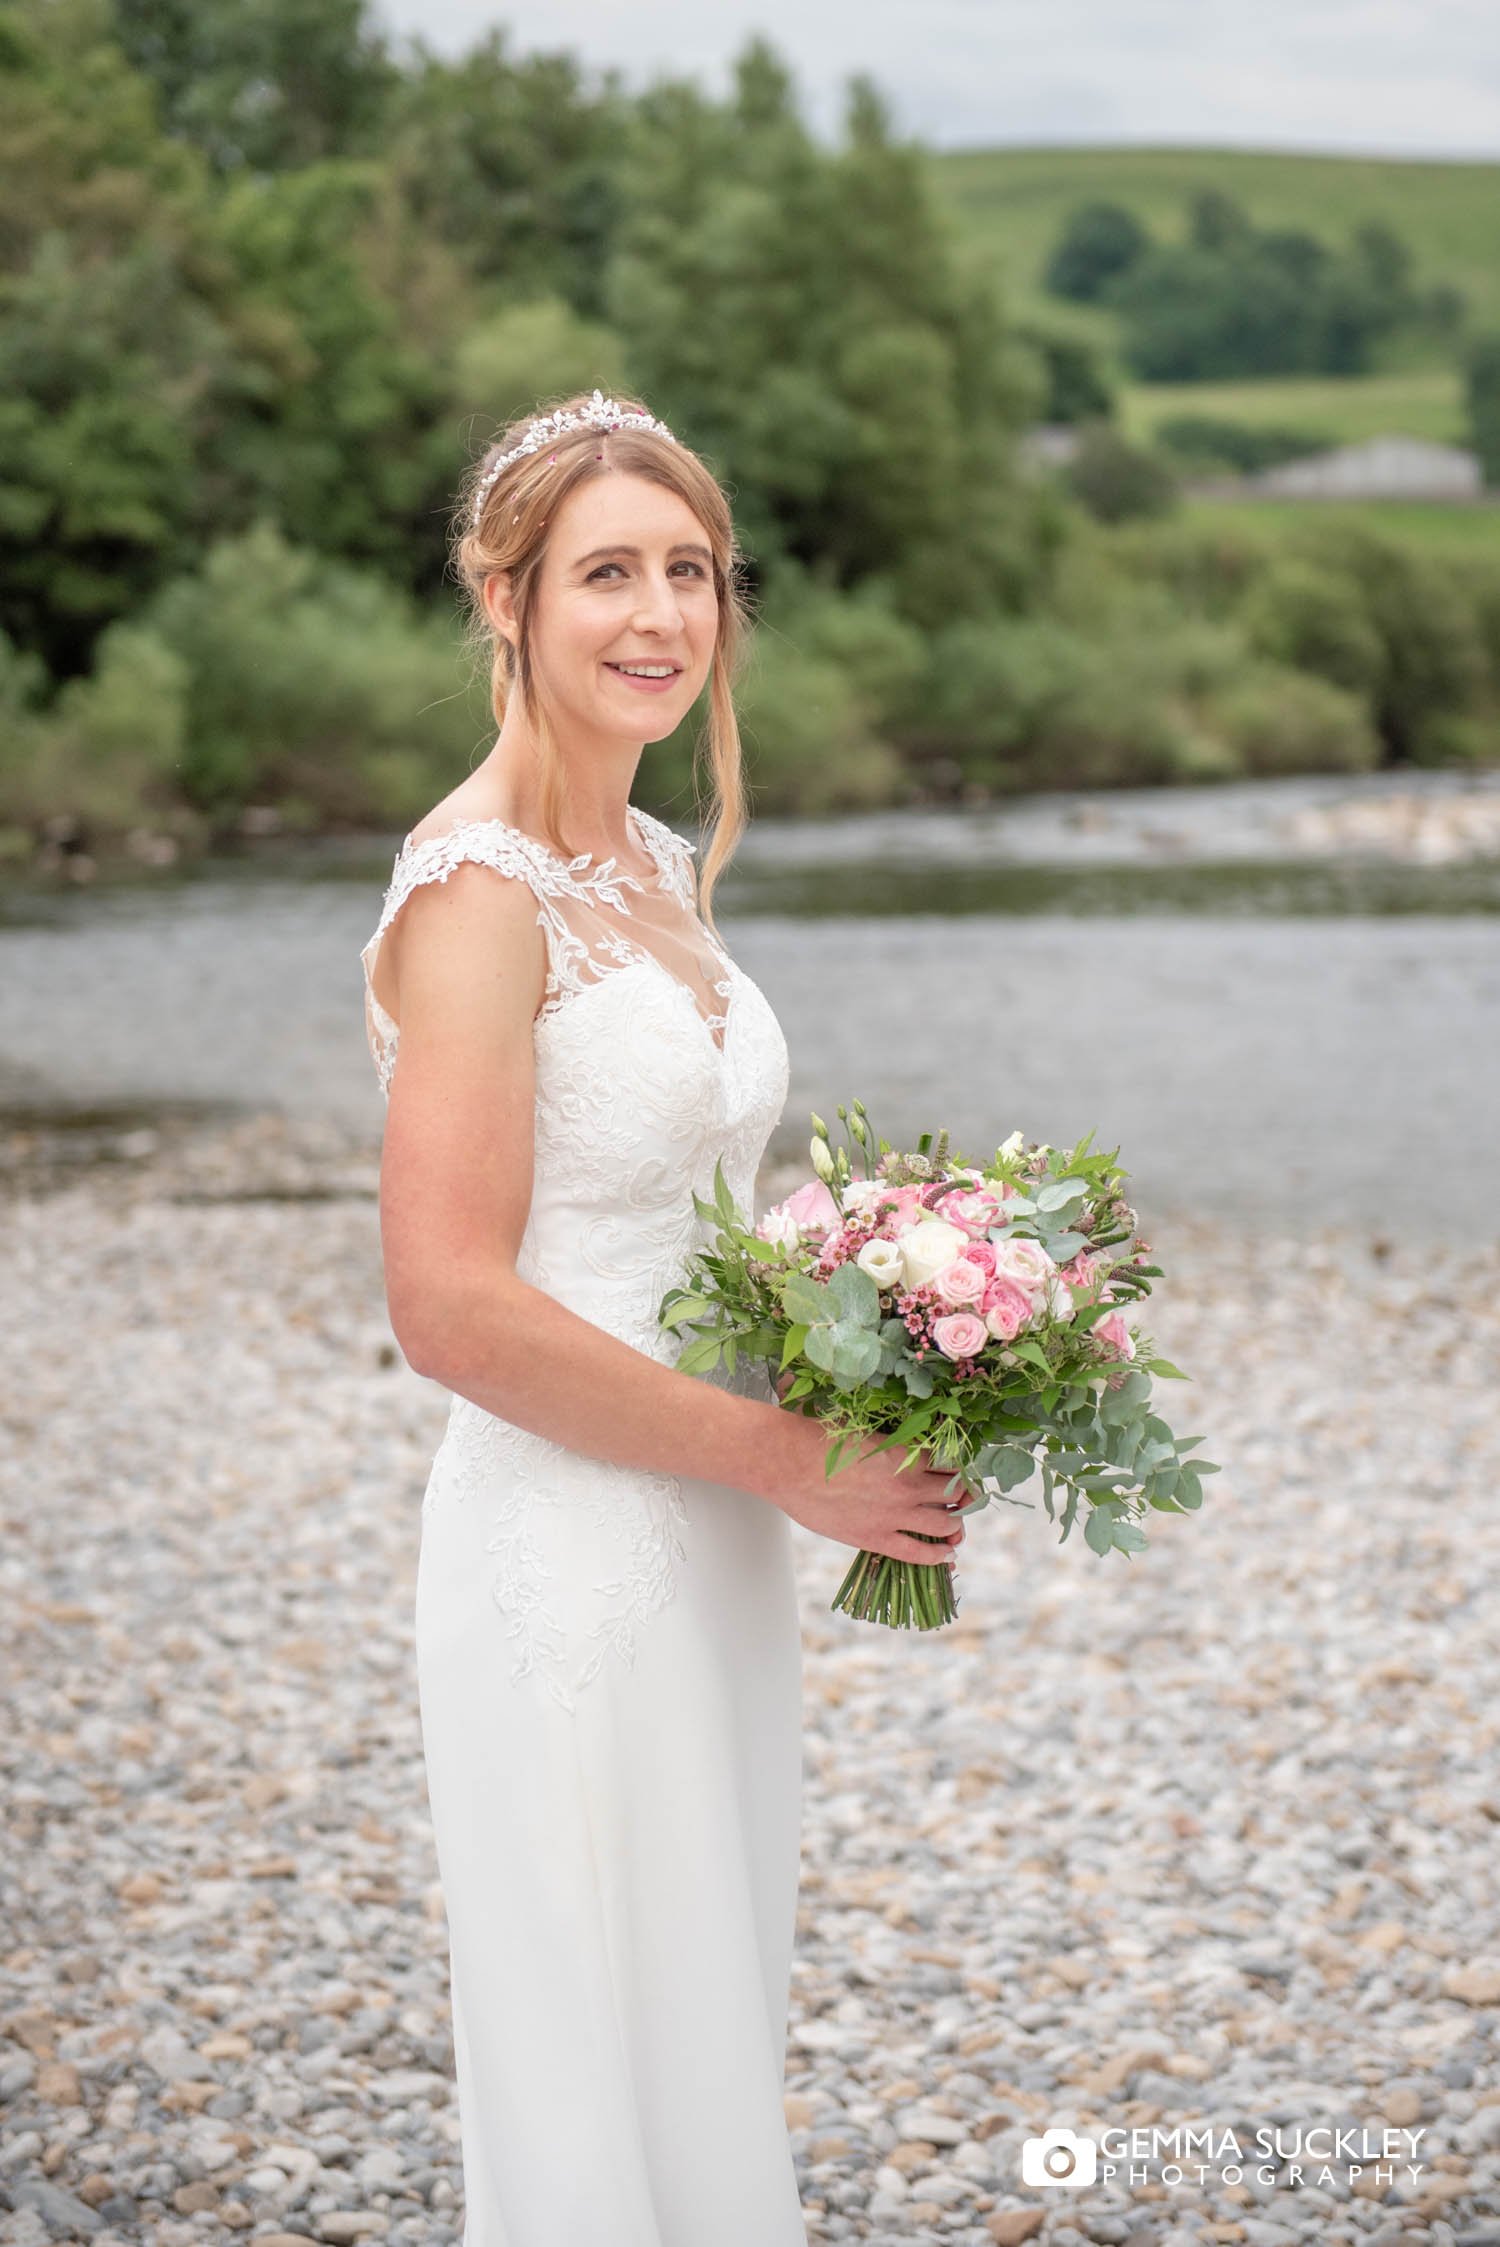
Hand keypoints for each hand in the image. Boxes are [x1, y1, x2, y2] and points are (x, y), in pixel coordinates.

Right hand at [756, 1393, 965, 1565]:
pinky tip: (947, 1554)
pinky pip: (918, 1553)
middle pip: (957, 1494)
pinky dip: (938, 1555)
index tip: (963, 1472)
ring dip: (957, 1526)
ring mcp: (894, 1515)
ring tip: (957, 1527)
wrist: (789, 1463)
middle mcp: (909, 1485)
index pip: (954, 1463)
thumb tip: (911, 1446)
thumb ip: (894, 1443)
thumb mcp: (867, 1431)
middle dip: (966, 1497)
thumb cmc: (821, 1439)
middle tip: (966, 1499)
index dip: (963, 1469)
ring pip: (946, 1525)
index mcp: (908, 1454)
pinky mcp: (876, 1538)